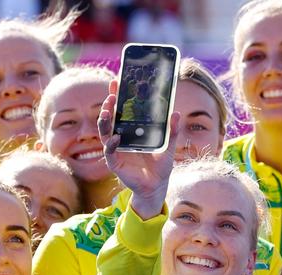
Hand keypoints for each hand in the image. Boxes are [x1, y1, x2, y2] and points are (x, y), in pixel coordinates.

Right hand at [98, 79, 179, 219]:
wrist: (157, 186)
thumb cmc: (161, 166)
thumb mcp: (169, 146)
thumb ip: (172, 131)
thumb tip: (176, 113)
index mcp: (131, 130)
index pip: (122, 110)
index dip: (118, 96)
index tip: (117, 81)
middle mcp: (121, 137)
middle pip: (110, 117)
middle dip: (109, 104)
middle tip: (112, 93)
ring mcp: (116, 149)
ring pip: (105, 132)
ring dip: (105, 120)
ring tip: (108, 110)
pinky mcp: (115, 163)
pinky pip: (110, 151)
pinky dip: (111, 144)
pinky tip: (116, 138)